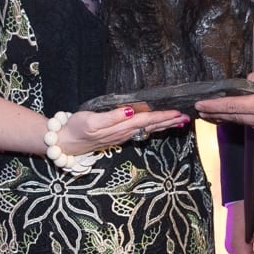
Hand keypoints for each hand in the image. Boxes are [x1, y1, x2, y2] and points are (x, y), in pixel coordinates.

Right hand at [60, 104, 190, 154]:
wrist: (66, 142)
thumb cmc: (76, 128)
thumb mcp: (91, 121)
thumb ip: (112, 117)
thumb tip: (131, 111)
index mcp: (121, 127)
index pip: (147, 120)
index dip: (163, 116)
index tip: (178, 113)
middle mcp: (125, 133)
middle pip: (151, 126)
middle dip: (169, 122)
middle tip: (187, 118)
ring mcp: (122, 136)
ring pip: (148, 130)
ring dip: (164, 126)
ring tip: (179, 122)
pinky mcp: (118, 136)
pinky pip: (141, 132)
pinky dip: (153, 128)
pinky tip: (158, 126)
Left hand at [194, 62, 253, 137]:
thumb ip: (253, 79)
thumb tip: (243, 86)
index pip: (232, 107)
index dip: (214, 107)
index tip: (200, 106)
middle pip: (237, 119)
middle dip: (219, 115)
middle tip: (203, 111)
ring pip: (248, 124)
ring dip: (234, 118)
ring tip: (219, 112)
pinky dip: (250, 121)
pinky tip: (243, 115)